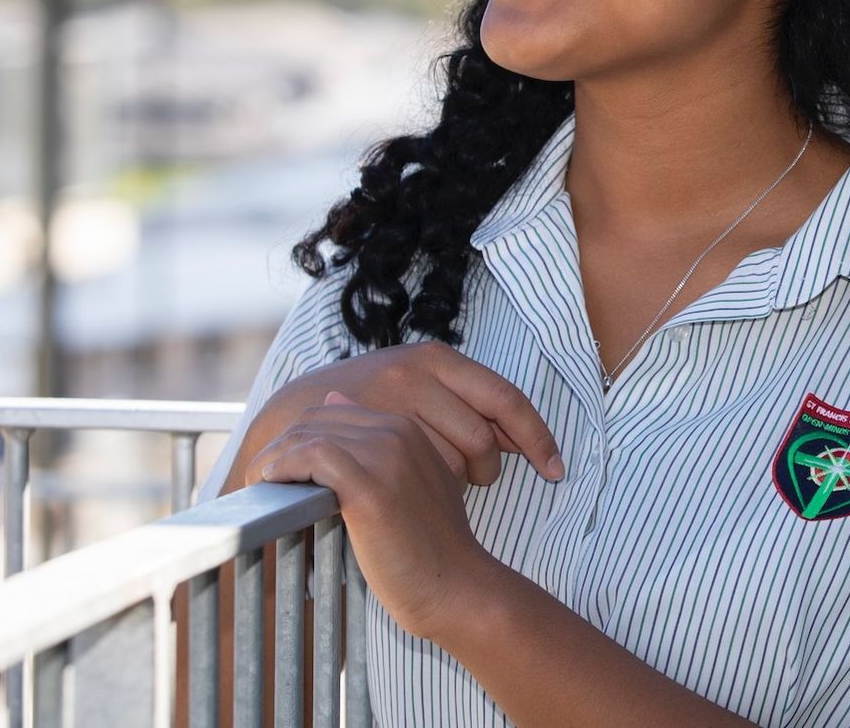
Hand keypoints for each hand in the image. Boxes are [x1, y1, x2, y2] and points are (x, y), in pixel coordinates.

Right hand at [244, 340, 564, 490]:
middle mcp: (416, 369)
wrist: (291, 414)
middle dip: (489, 469)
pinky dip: (425, 486)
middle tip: (474, 485)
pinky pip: (415, 474)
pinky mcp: (363, 431)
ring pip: (455, 459)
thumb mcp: (416, 394)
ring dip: (454, 480)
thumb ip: (461, 408)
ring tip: (430, 482)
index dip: (537, 436)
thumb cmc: (368, 410)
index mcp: (438, 358)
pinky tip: (414, 490)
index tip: (557, 470)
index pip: (506, 397)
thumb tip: (519, 439)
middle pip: (485, 435)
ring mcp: (388, 399)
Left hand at [246, 392, 505, 639]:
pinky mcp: (370, 487)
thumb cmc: (431, 549)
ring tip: (261, 485)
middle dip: (282, 445)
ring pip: (309, 434)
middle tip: (262, 479)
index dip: (301, 436)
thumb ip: (380, 454)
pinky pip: (311, 457)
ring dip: (275, 458)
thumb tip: (335, 412)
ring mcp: (385, 455)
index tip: (281, 468)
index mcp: (407, 429)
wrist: (458, 586)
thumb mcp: (413, 486)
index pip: (335, 411)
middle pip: (317, 419)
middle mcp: (397, 431)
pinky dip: (283, 468)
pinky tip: (272, 488)